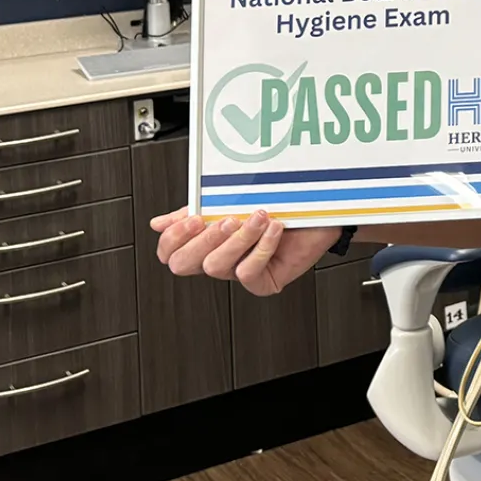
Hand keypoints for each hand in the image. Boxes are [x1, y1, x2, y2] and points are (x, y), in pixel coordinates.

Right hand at [150, 207, 340, 295]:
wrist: (321, 208)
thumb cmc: (280, 202)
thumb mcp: (233, 198)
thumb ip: (196, 209)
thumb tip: (158, 224)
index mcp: (207, 240)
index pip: (170, 252)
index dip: (174, 239)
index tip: (193, 218)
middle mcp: (220, 257)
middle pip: (185, 264)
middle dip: (205, 239)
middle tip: (228, 218)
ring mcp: (239, 271)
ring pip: (217, 267)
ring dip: (240, 238)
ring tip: (260, 217)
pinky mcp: (263, 282)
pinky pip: (248, 272)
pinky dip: (262, 248)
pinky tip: (274, 230)